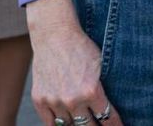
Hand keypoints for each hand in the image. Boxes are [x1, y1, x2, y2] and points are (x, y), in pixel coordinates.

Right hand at [28, 0, 121, 125]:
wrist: (54, 34)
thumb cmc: (81, 47)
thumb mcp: (101, 66)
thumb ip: (105, 89)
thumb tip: (112, 108)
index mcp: (91, 91)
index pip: (107, 119)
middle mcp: (73, 100)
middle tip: (100, 124)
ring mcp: (55, 101)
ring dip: (77, 124)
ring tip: (83, 121)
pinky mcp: (39, 99)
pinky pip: (50, 123)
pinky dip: (58, 124)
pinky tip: (67, 122)